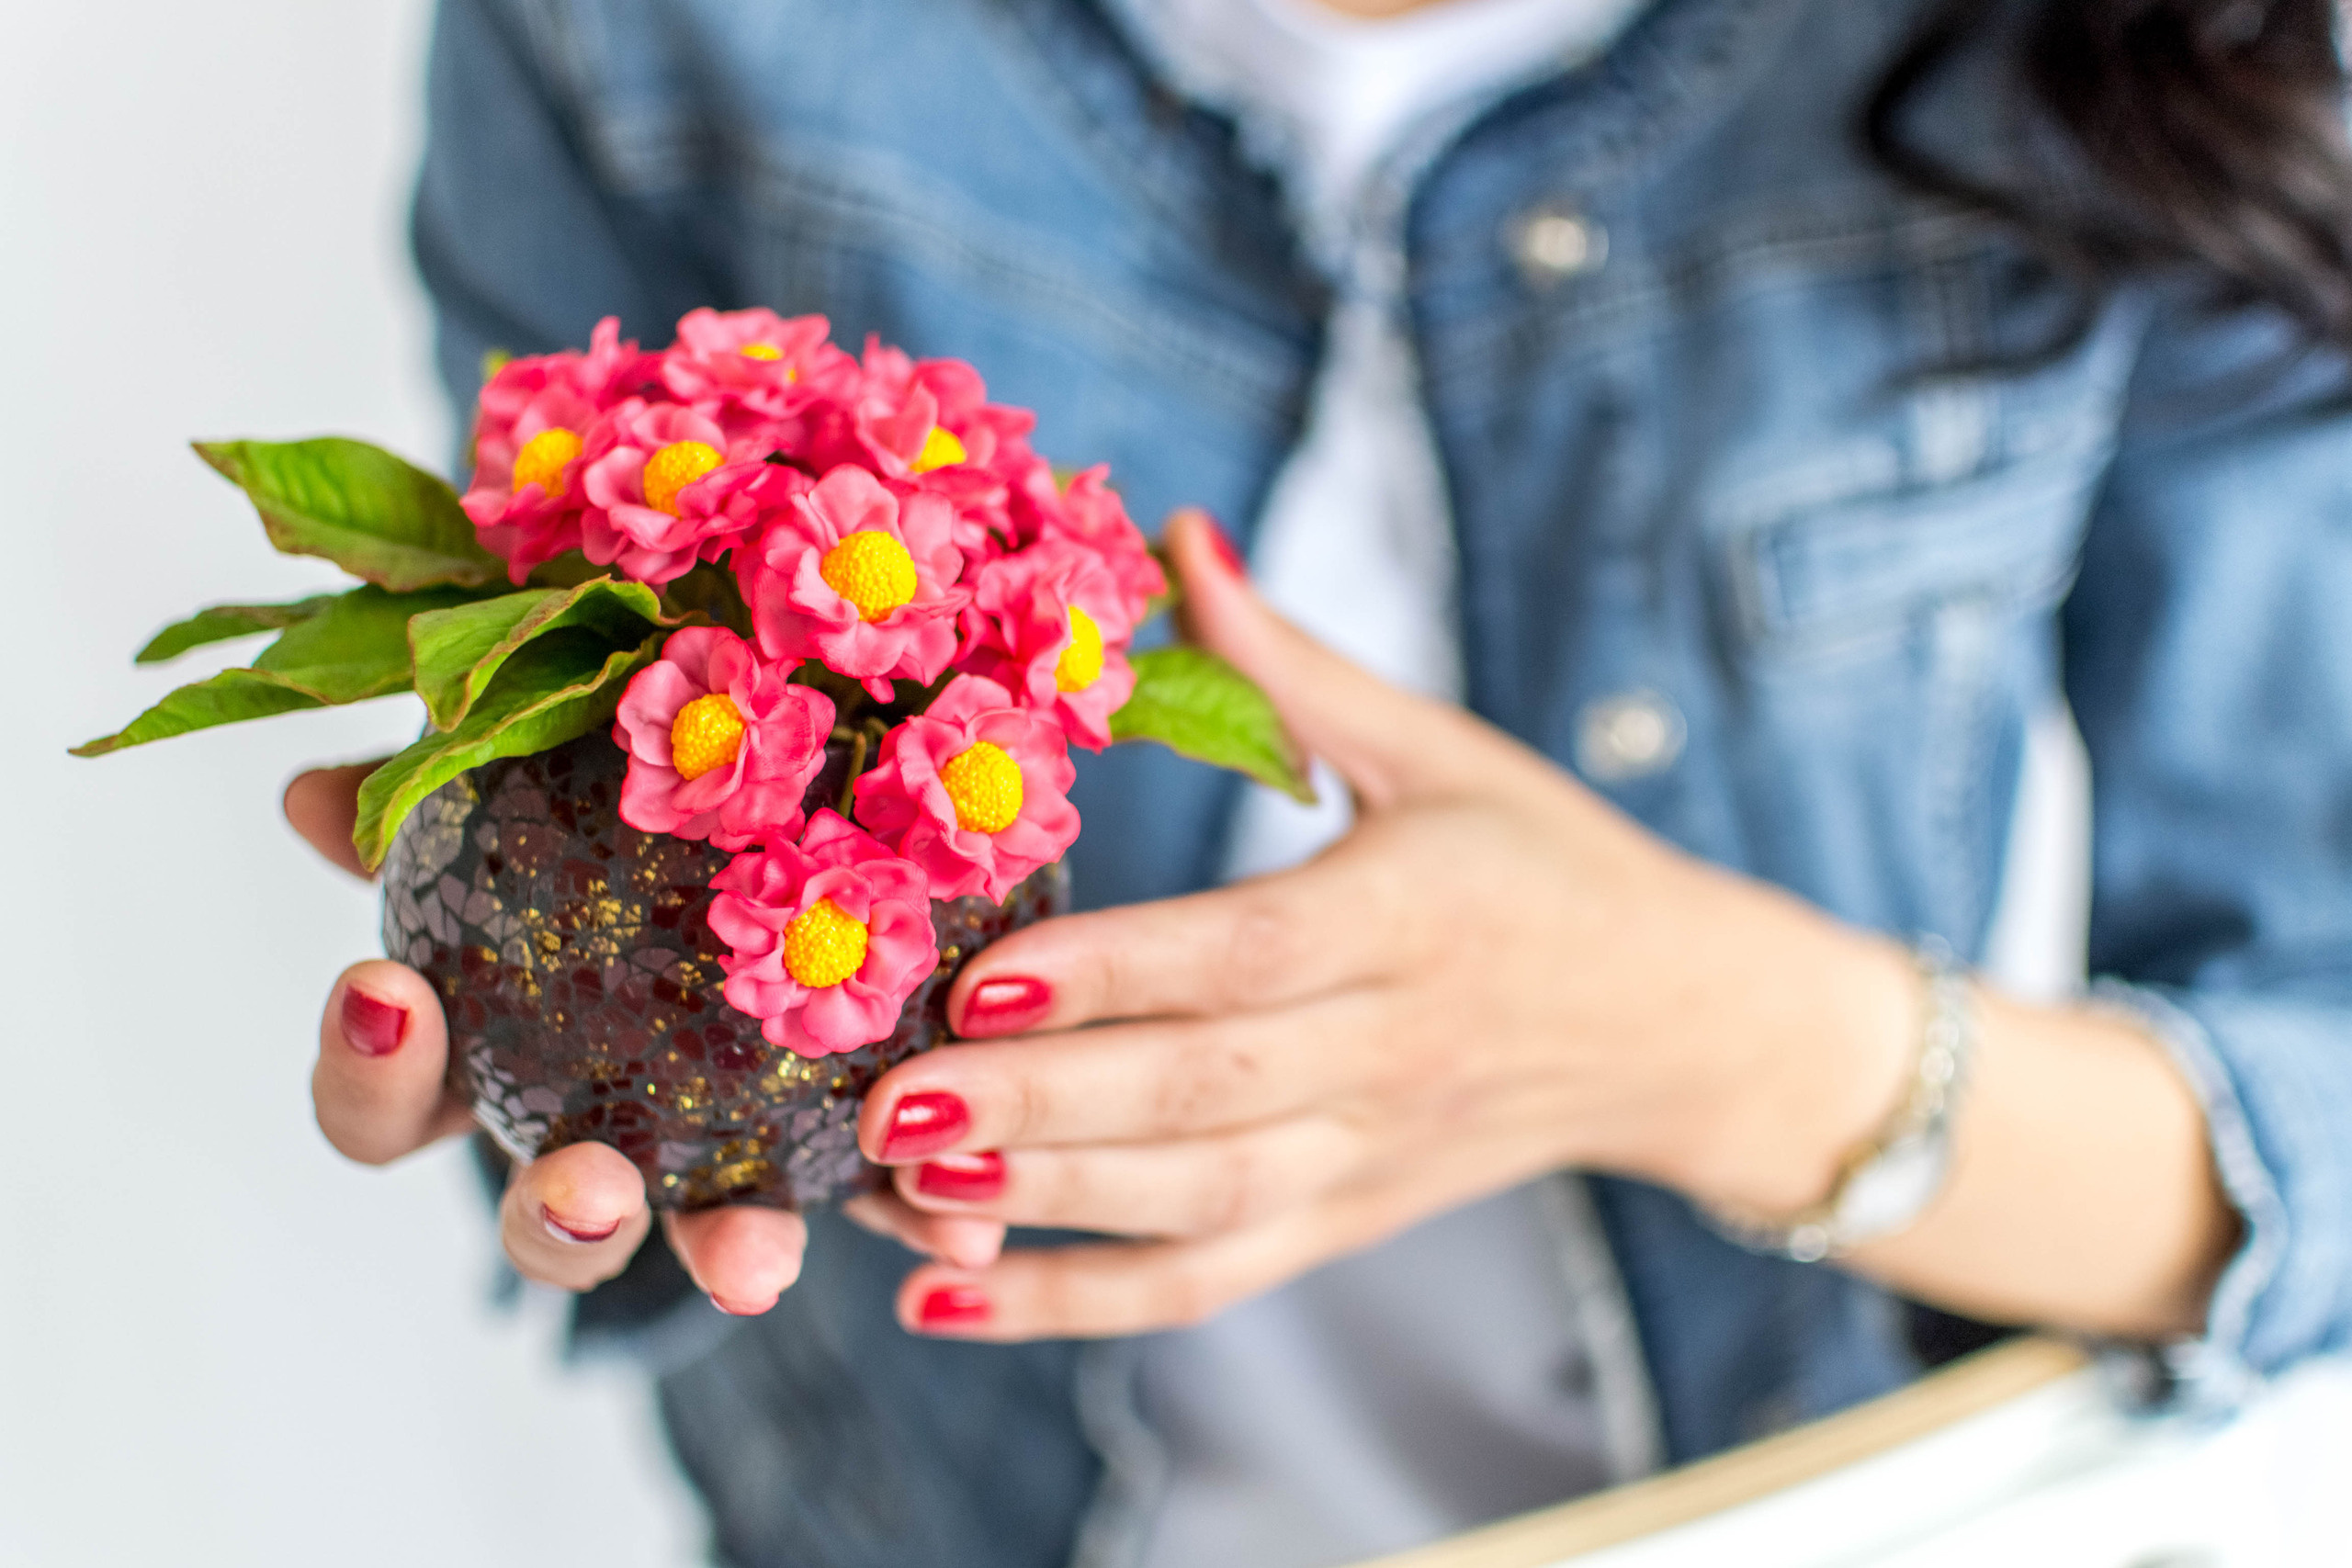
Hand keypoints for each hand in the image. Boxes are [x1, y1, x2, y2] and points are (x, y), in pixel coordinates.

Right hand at [285, 768, 1001, 1313]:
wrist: (771, 842)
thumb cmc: (594, 837)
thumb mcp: (515, 796)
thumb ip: (425, 802)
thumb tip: (308, 796)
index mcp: (488, 1064)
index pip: (385, 1105)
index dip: (367, 1070)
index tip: (381, 992)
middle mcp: (592, 1143)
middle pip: (547, 1222)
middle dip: (561, 1218)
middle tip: (592, 1188)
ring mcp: (716, 1170)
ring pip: (704, 1237)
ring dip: (727, 1249)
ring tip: (758, 1262)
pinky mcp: (843, 1158)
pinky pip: (876, 1197)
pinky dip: (913, 1209)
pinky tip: (963, 1218)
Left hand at [843, 510, 1920, 1340]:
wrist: (1685, 1026)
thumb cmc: (1548, 865)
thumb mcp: (1443, 750)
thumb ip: (1290, 666)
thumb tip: (1174, 533)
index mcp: (1412, 915)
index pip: (1251, 955)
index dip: (1116, 976)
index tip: (980, 981)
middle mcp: (1390, 1049)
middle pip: (1201, 1093)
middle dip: (1037, 1109)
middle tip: (883, 1102)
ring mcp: (1367, 1153)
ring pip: (1195, 1201)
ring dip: (1038, 1210)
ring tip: (887, 1191)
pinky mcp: (1346, 1221)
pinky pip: (1208, 1282)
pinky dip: (1077, 1305)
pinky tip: (946, 1301)